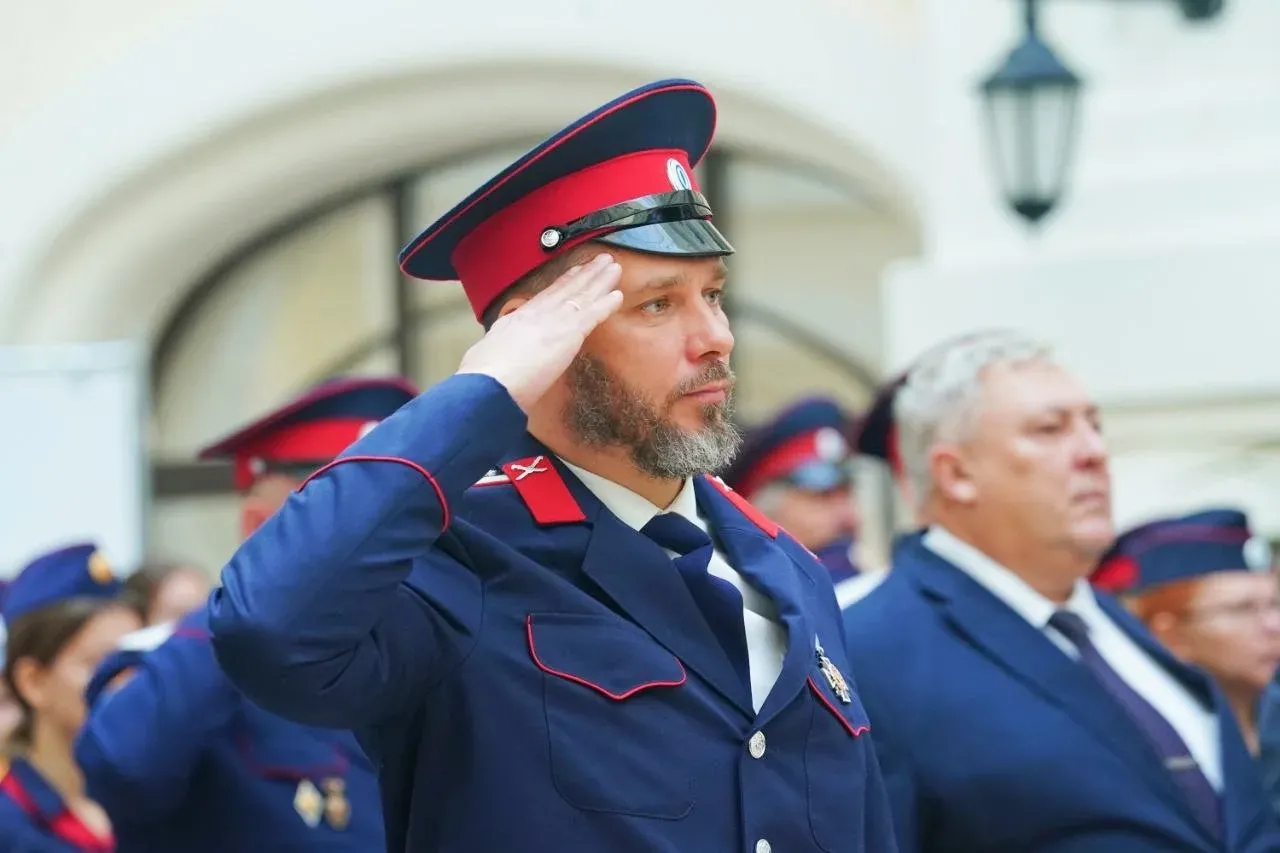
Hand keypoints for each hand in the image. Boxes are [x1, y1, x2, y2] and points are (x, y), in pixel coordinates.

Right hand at [456, 253, 622, 410]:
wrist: (488, 382)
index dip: (563, 282)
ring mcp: (553, 322)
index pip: (546, 296)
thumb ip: (499, 349)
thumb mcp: (486, 353)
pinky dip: (606, 305)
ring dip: (600, 281)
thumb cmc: (483, 375)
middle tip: (601, 261)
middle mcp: (537, 314)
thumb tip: (495, 353)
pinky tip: (618, 295)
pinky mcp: (568, 335)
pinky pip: (592, 315)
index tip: (575, 271)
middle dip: (586, 274)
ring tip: (614, 268)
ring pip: (582, 296)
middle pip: (567, 289)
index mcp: (518, 319)